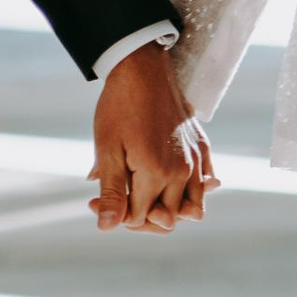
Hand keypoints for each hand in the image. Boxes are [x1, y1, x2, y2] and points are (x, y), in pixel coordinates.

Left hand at [89, 47, 211, 234]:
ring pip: (191, 207)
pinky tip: (162, 181)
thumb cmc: (120, 107)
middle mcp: (183, 171)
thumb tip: (107, 227)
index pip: (139, 218)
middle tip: (112, 196)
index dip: (115, 214)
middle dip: (139, 215)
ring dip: (165, 207)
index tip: (93, 199)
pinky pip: (203, 184)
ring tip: (138, 193)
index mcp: (157, 173)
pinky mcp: (202, 148)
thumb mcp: (108, 149)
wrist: (143, 68)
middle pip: (167, 220)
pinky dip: (186, 191)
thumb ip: (112, 191)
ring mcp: (197, 159)